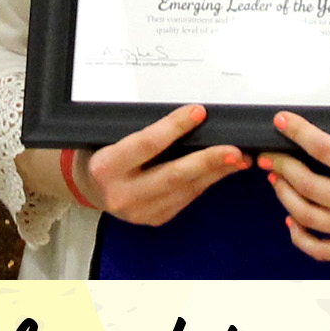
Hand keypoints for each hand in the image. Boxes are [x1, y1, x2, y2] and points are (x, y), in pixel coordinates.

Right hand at [81, 104, 248, 225]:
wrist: (89, 187)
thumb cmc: (102, 152)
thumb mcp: (110, 137)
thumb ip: (140, 130)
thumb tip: (187, 116)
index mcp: (106, 167)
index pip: (147, 144)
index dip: (174, 128)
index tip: (199, 112)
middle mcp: (123, 193)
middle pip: (173, 175)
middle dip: (207, 161)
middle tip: (234, 150)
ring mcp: (140, 211)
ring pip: (185, 189)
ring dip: (215, 173)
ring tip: (239, 158)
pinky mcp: (155, 218)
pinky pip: (186, 198)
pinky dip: (205, 182)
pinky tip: (221, 170)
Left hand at [262, 110, 329, 260]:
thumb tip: (312, 132)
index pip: (325, 150)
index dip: (298, 133)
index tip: (280, 121)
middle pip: (308, 184)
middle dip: (281, 165)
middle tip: (270, 154)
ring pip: (306, 215)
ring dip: (284, 194)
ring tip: (275, 178)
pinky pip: (320, 250)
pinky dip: (299, 236)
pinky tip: (290, 219)